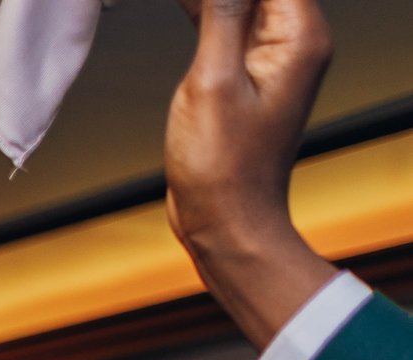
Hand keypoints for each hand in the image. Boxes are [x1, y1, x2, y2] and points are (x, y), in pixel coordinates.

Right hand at [163, 0, 339, 347]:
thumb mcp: (213, 82)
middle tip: (181, 2)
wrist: (226, 219)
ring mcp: (271, 56)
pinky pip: (227, 22)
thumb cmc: (223, 167)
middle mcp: (295, 40)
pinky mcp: (247, 70)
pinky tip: (180, 5)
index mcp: (299, 37)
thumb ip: (221, 14)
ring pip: (240, 0)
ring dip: (204, 0)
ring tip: (178, 4)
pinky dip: (201, 9)